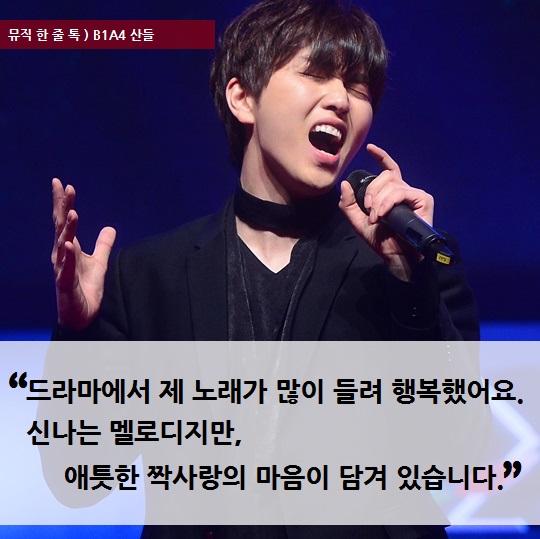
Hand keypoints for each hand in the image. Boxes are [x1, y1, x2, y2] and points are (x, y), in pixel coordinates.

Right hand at [51, 178, 115, 330]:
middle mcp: (61, 255)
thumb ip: (103, 245)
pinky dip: (67, 257)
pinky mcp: (66, 283)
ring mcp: (61, 269)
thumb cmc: (85, 287)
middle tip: (66, 188)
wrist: (82, 314)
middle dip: (63, 207)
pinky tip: (69, 244)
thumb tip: (111, 228)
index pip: (63, 221)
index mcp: (68, 248)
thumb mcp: (99, 262)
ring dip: (67, 229)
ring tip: (73, 213)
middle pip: (61, 227)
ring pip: (63, 245)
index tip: (61, 183)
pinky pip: (65, 268)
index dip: (62, 203)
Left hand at [339, 144, 433, 280]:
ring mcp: (414, 194)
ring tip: (377, 218)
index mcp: (390, 193)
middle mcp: (403, 190)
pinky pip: (401, 192)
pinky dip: (389, 202)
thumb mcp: (358, 222)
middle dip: (371, 193)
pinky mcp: (423, 199)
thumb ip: (348, 204)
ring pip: (391, 184)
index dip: (381, 156)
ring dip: (378, 201)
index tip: (370, 148)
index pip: (388, 169)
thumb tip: (344, 184)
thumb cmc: (381, 240)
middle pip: (384, 177)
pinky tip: (384, 214)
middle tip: (369, 211)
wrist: (395, 255)